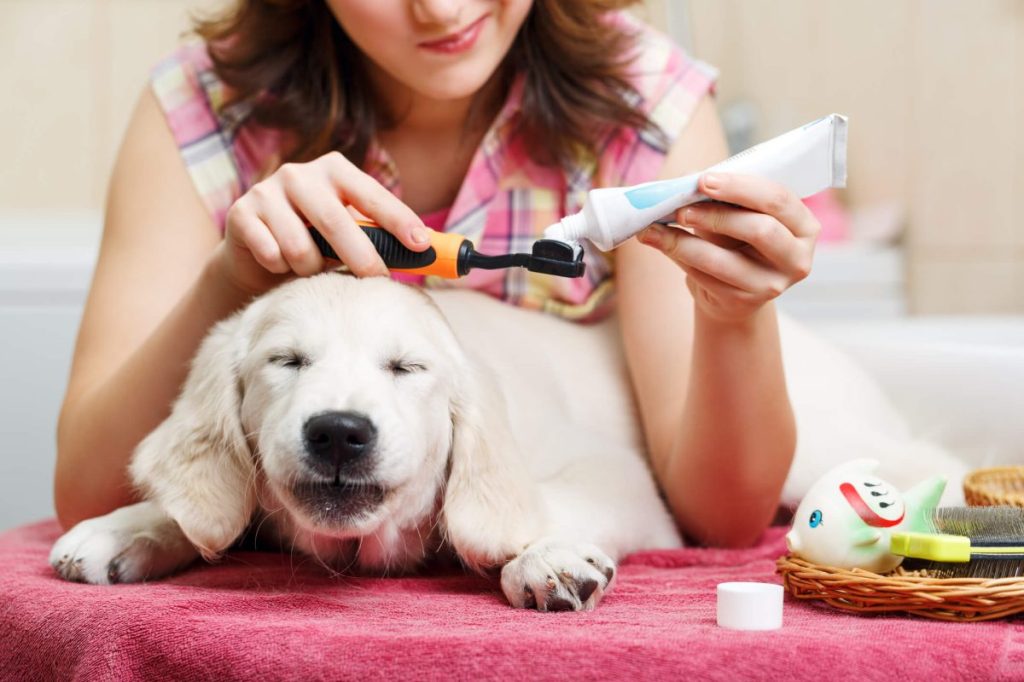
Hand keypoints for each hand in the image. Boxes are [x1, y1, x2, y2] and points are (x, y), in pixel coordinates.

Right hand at [214, 151, 429, 296]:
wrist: (254, 252)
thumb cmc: (315, 242)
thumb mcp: (349, 234)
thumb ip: (380, 238)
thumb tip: (430, 253)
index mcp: (335, 170)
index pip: (372, 195)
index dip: (398, 220)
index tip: (421, 244)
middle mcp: (300, 173)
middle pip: (337, 222)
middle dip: (360, 257)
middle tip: (375, 280)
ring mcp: (267, 190)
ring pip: (301, 247)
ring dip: (311, 269)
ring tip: (309, 267)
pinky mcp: (240, 213)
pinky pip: (272, 254)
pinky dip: (281, 269)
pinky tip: (277, 263)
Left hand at [637, 172, 819, 322]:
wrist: (731, 291)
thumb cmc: (736, 240)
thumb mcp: (738, 215)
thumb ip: (723, 197)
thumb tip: (685, 178)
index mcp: (804, 226)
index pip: (778, 199)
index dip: (739, 187)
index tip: (703, 179)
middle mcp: (796, 258)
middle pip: (760, 229)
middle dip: (716, 214)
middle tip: (680, 207)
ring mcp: (772, 285)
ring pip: (724, 260)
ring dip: (684, 241)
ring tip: (654, 227)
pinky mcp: (743, 303)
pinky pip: (704, 276)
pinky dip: (676, 256)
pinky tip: (657, 241)